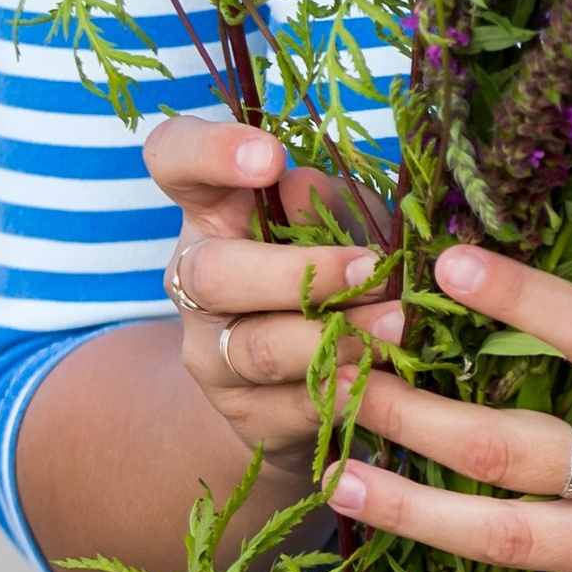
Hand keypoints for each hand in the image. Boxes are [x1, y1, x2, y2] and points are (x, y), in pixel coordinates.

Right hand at [143, 115, 403, 478]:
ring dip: (334, 335)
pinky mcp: (248, 418)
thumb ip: (331, 205)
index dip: (209, 153)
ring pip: (257, 348)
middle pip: (214, 272)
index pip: (173, 159)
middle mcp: (194, 280)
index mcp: (212, 210)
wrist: (287, 391)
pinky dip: (343, 390)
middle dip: (300, 271)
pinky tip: (380, 379)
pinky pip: (293, 406)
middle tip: (370, 269)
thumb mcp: (337, 225)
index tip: (270, 159)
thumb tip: (306, 187)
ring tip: (399, 326)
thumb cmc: (325, 276)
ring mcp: (213, 355)